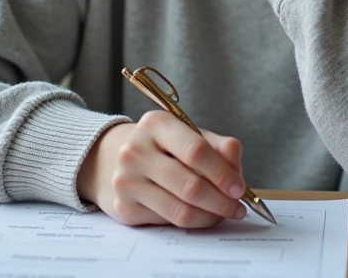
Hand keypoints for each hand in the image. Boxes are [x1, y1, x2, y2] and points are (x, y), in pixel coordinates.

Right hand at [76, 112, 245, 227]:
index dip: (222, 173)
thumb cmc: (159, 147)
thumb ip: (215, 145)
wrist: (108, 160)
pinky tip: (199, 215)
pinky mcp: (124, 208)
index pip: (196, 151)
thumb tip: (234, 158)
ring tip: (223, 214)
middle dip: (221, 201)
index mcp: (156, 124)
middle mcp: (136, 151)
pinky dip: (191, 222)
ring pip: (180, 210)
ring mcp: (126, 181)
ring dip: (210, 216)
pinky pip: (167, 222)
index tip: (239, 188)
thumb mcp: (186, 134)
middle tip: (237, 208)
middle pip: (190, 185)